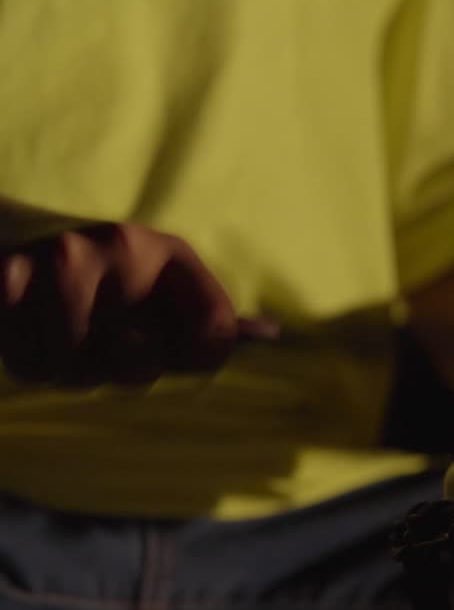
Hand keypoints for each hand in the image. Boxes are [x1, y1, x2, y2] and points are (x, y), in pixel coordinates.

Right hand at [0, 223, 236, 385]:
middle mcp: (125, 247)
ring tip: (67, 342)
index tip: (180, 356)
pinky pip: (31, 362)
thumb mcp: (162, 288)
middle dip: (122, 370)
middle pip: (143, 364)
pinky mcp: (9, 276)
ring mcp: (65, 259)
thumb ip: (212, 320)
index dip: (202, 360)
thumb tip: (272, 334)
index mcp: (170, 252)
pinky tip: (32, 334)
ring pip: (79, 367)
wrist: (17, 238)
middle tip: (106, 348)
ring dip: (71, 371)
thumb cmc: (105, 283)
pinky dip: (30, 362)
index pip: (216, 330)